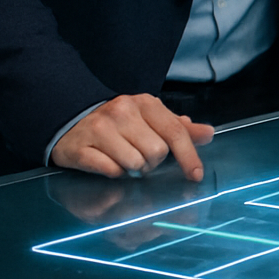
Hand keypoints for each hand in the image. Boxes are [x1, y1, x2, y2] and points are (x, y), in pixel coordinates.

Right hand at [50, 94, 213, 181]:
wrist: (69, 120)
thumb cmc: (118, 123)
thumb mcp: (150, 118)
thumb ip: (179, 128)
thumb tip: (208, 133)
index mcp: (145, 103)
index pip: (175, 132)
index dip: (189, 156)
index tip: (195, 175)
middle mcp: (122, 112)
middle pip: (156, 151)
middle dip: (153, 162)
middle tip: (142, 158)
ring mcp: (99, 129)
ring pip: (134, 163)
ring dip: (133, 169)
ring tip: (124, 160)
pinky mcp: (79, 148)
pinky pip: (110, 171)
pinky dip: (114, 174)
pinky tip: (108, 164)